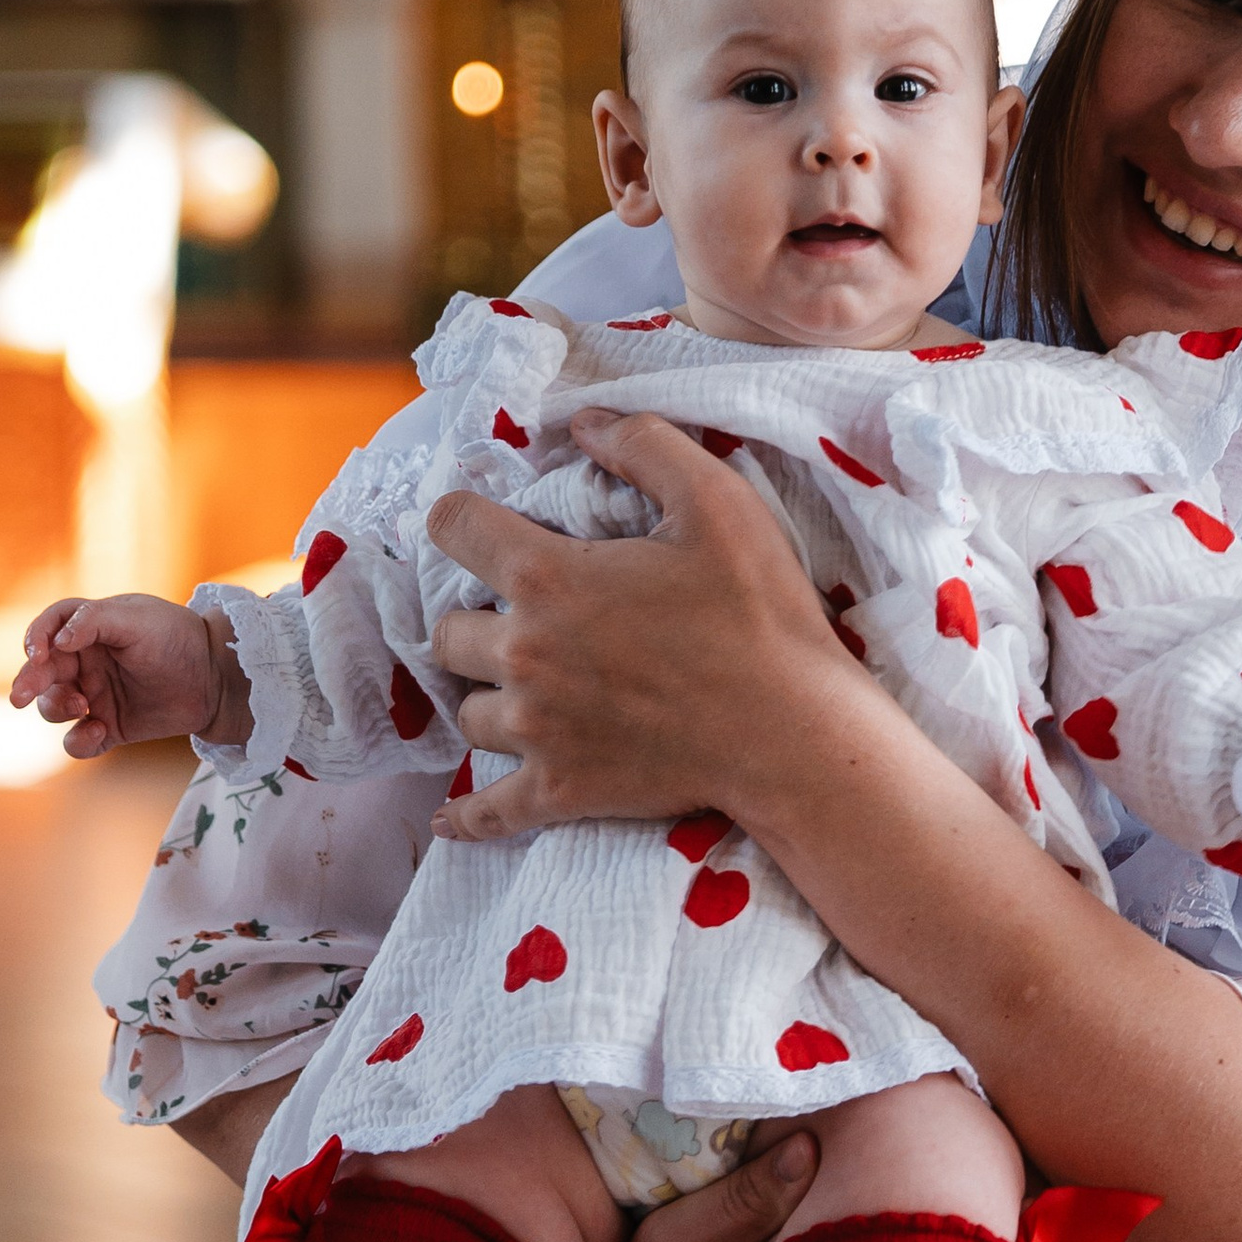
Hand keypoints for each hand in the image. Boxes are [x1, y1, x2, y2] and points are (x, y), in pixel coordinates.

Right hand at [10, 594, 244, 757]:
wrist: (217, 679)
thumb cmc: (177, 638)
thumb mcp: (138, 619)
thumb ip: (95, 620)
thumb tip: (58, 639)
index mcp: (88, 629)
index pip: (48, 629)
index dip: (34, 638)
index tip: (36, 652)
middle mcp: (85, 662)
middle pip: (41, 672)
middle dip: (28, 682)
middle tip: (19, 696)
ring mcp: (95, 696)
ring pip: (53, 707)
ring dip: (56, 709)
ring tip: (81, 706)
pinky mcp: (109, 728)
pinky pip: (78, 742)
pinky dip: (79, 741)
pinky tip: (96, 731)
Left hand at [423, 409, 861, 845]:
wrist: (794, 731)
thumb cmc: (761, 614)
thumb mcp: (719, 501)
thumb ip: (646, 445)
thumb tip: (584, 424)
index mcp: (548, 577)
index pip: (453, 526)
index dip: (463, 519)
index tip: (483, 528)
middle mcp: (524, 654)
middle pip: (446, 631)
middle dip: (476, 620)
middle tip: (523, 621)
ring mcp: (537, 731)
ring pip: (467, 713)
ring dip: (489, 698)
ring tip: (527, 693)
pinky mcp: (560, 791)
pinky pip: (487, 811)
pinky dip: (468, 815)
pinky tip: (453, 818)